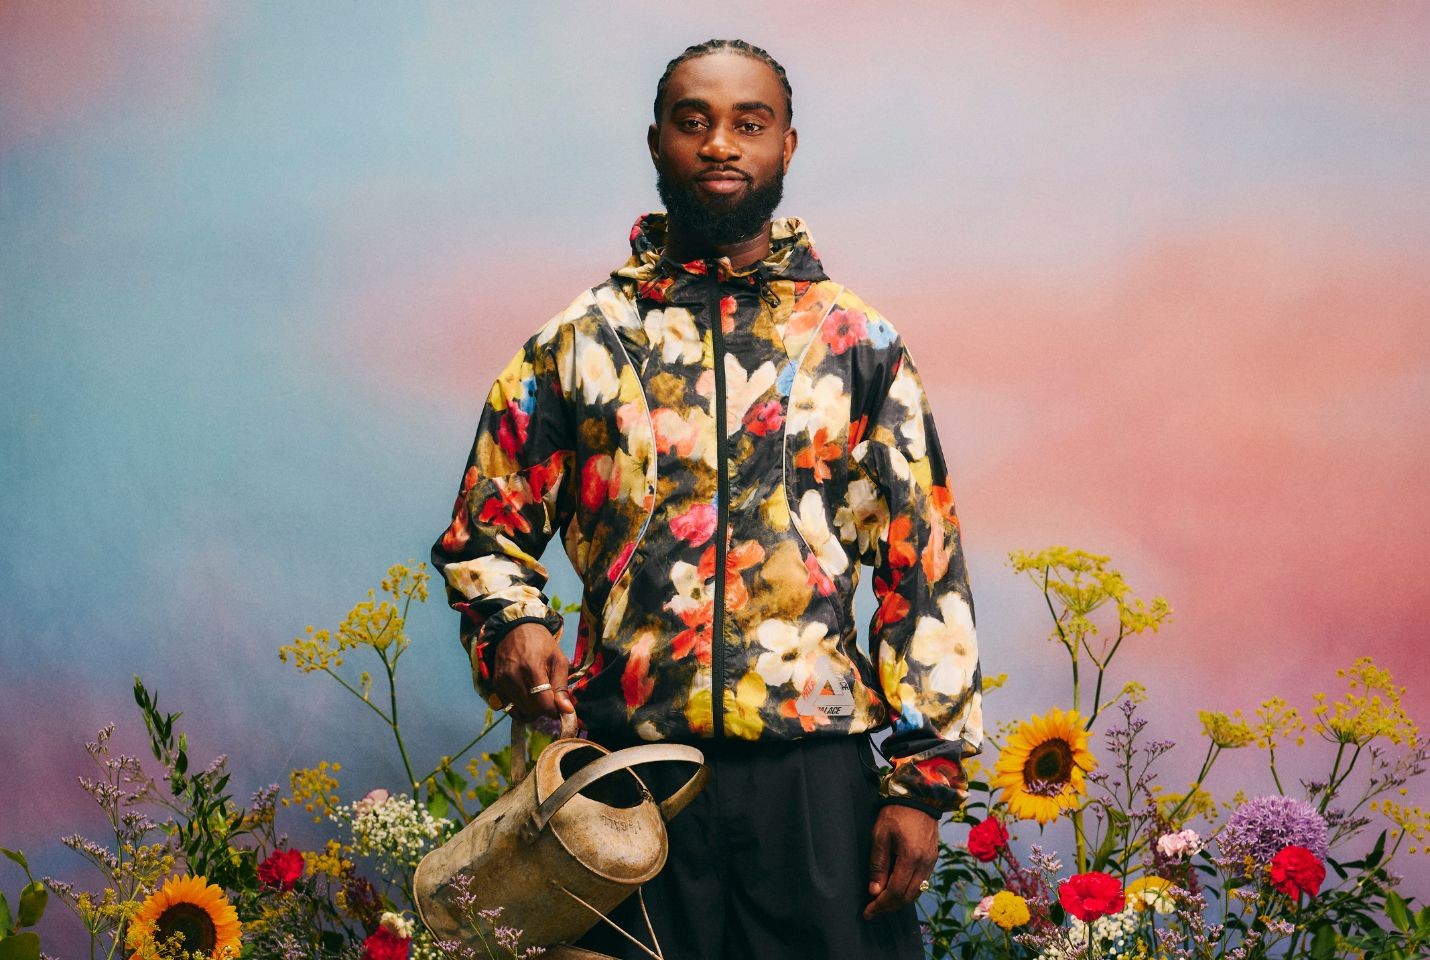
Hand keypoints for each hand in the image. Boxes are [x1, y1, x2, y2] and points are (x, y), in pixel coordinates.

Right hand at [481, 623, 575, 719]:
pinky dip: (521, 707)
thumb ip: (562, 687)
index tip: (561, 707)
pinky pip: (510, 707)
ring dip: (533, 710)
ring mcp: (502, 682)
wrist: (516, 629)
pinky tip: (528, 696)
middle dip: (545, 710)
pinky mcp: (496, 685)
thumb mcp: (558, 660)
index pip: (543, 703)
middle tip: (551, 699)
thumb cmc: (542, 643)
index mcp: (532, 668)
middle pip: (532, 709)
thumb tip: (567, 711)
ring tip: (540, 695)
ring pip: (521, 710)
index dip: (555, 710)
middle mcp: (513, 677)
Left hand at [864, 805, 938, 919]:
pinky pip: (921, 882)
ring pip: (916, 892)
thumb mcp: (880, 836)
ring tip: (882, 902)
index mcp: (911, 858)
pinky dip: (908, 891)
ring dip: (899, 901)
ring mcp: (931, 862)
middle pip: (907, 897)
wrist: (919, 796)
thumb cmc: (895, 814)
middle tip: (873, 910)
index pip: (895, 892)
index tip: (867, 913)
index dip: (880, 905)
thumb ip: (878, 865)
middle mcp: (924, 864)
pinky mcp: (933, 858)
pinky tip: (896, 888)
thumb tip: (874, 892)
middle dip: (889, 907)